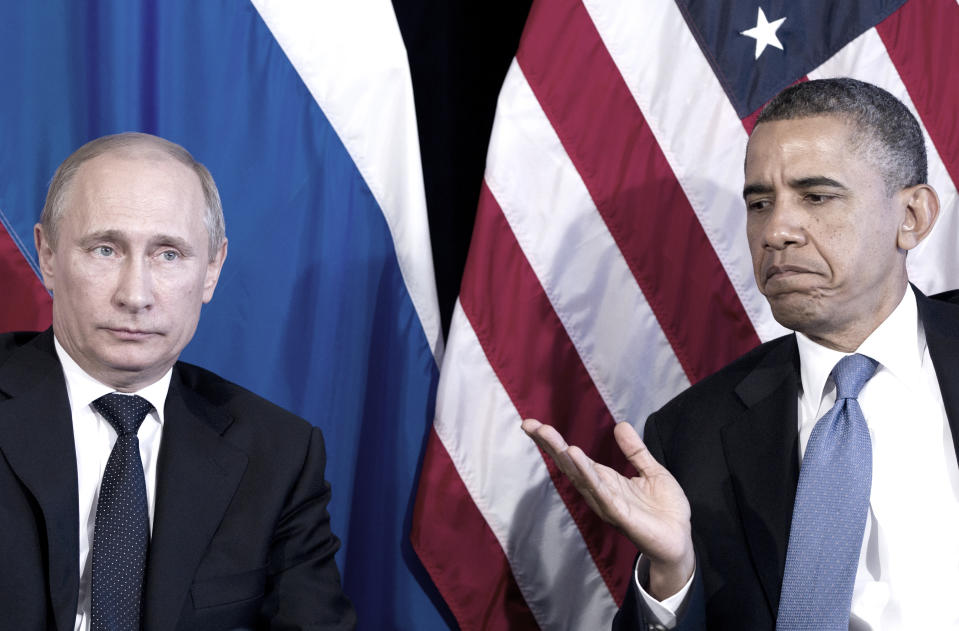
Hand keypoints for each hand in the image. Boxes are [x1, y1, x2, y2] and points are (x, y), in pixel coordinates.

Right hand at [521, 419, 694, 598]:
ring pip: (579, 476)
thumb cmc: (665, 510)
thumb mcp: (652, 471)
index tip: (533, 424)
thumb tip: (620, 425)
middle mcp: (600, 491)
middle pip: (569, 465)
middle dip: (550, 445)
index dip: (555, 442)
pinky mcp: (619, 514)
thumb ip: (635, 451)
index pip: (574, 458)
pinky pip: (600, 491)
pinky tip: (575, 456)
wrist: (680, 540)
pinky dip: (586, 473)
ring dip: (563, 455)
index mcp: (605, 480)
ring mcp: (606, 503)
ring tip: (547, 435)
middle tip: (530, 425)